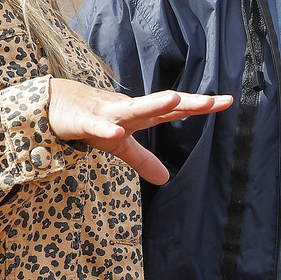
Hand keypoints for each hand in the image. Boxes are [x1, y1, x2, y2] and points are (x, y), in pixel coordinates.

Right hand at [48, 80, 227, 184]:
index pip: (175, 110)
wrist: (53, 104)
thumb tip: (166, 180)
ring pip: (133, 108)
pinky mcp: (84, 121)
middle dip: (186, 102)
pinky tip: (116, 132)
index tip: (227, 101)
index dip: (200, 106)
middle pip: (162, 105)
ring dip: (152, 104)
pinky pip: (96, 126)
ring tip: (174, 100)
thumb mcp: (120, 146)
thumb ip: (144, 160)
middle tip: (212, 100)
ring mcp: (107, 113)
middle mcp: (129, 109)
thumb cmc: (92, 121)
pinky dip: (106, 128)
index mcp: (140, 115)